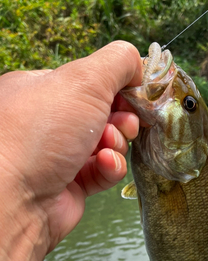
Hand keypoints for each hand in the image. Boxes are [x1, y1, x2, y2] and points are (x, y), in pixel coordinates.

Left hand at [0, 41, 141, 260]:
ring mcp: (59, 154)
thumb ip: (117, 62)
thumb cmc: (42, 131)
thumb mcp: (83, 80)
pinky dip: (109, 167)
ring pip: (107, 142)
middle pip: (103, 112)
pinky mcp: (72, 184)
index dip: (118, 86)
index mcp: (41, 89)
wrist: (16, 198)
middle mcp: (48, 121)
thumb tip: (138, 65)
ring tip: (106, 147)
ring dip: (116, 143)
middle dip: (121, 117)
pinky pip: (103, 170)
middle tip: (123, 123)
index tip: (136, 93)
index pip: (90, 81)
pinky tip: (103, 165)